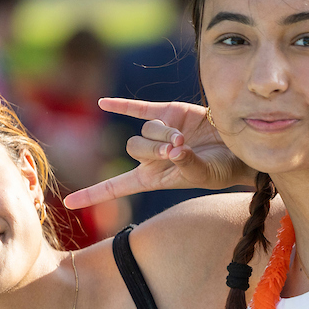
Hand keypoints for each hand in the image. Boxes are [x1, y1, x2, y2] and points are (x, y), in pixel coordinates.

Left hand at [63, 99, 251, 208]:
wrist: (240, 146)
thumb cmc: (224, 168)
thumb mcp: (205, 173)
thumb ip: (187, 165)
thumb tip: (174, 151)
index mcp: (154, 178)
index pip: (117, 186)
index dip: (93, 194)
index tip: (68, 204)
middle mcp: (152, 156)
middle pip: (134, 149)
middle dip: (154, 149)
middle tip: (179, 150)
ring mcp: (159, 133)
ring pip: (145, 130)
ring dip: (163, 133)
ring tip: (185, 139)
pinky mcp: (168, 112)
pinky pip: (138, 108)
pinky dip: (121, 106)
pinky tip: (102, 103)